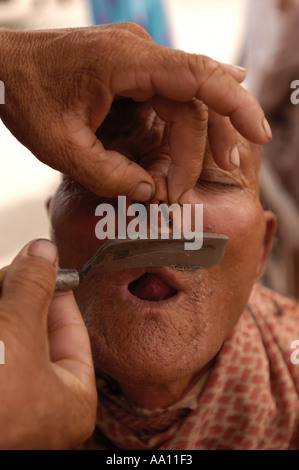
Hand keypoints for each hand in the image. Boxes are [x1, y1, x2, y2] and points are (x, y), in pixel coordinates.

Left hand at [0, 23, 270, 202]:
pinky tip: (188, 146)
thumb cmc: (24, 95)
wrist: (0, 68)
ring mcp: (136, 62)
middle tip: (219, 174)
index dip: (234, 104)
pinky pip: (166, 101)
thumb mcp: (62, 148)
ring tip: (186, 179)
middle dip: (207, 141)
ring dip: (191, 141)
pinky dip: (178, 129)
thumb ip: (110, 175)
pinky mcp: (131, 74)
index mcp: (124, 62)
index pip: (198, 76)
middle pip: (194, 98)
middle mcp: (138, 55)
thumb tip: (152, 193)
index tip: (258, 134)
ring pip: (182, 102)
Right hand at [0, 239, 96, 448]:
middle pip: (34, 330)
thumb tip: (44, 253)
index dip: (57, 291)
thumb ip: (33, 288)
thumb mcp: (17, 330)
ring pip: (7, 334)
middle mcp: (40, 405)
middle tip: (8, 272)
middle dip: (16, 296)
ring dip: (0, 303)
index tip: (42, 265)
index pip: (73, 330)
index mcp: (71, 401)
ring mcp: (9, 401)